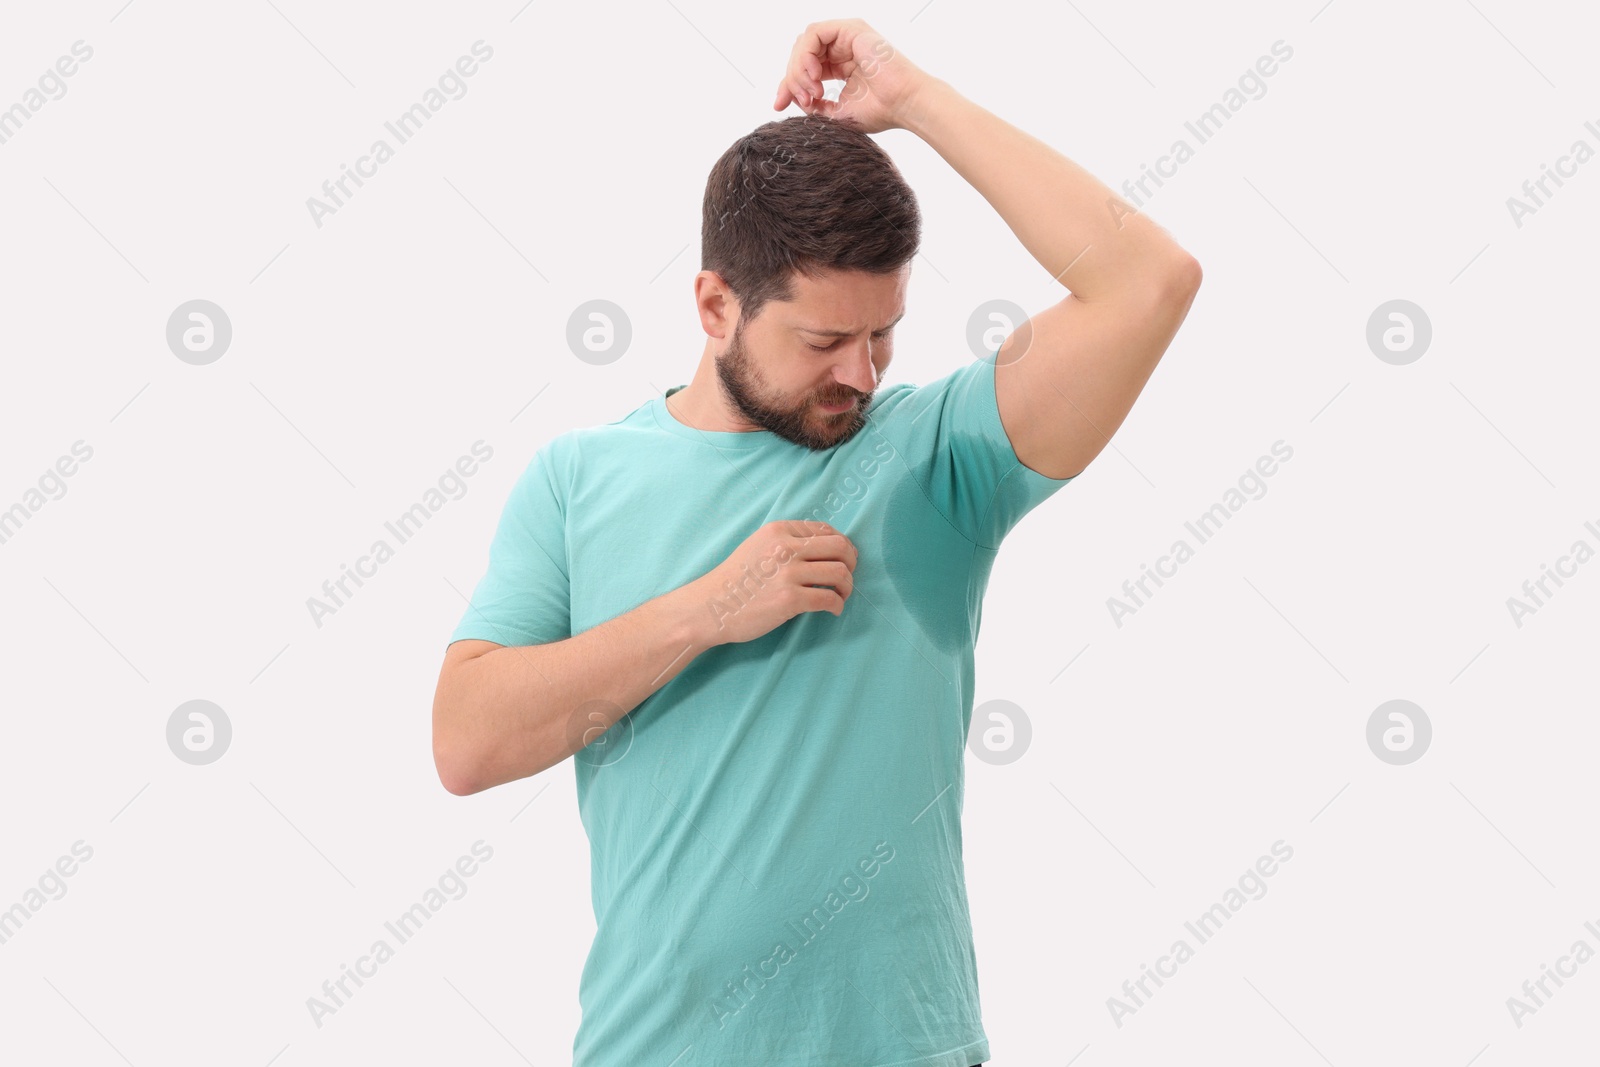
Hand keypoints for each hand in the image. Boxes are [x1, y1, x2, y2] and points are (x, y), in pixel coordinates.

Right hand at [689, 520, 857, 645]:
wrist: (710, 607)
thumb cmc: (734, 579)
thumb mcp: (758, 546)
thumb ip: (787, 542)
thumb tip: (825, 546)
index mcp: (779, 531)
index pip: (825, 530)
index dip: (842, 544)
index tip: (844, 557)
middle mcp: (785, 548)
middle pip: (840, 548)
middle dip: (852, 562)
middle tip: (848, 576)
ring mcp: (788, 574)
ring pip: (840, 573)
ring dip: (847, 586)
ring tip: (841, 595)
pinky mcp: (789, 600)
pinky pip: (829, 599)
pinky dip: (837, 605)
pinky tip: (833, 610)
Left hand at [772, 19, 929, 133]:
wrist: (904, 104)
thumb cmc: (880, 111)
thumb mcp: (836, 113)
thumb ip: (814, 106)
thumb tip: (794, 99)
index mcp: (840, 65)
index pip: (804, 68)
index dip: (788, 85)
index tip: (779, 105)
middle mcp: (842, 48)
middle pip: (801, 55)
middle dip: (792, 79)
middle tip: (802, 101)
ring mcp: (846, 36)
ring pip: (804, 43)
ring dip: (799, 69)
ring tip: (811, 91)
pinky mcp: (850, 28)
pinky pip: (814, 34)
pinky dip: (807, 54)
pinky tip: (814, 75)